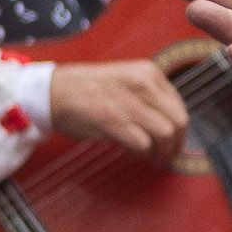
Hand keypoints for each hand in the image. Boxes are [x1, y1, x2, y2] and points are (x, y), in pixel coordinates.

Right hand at [47, 60, 191, 158]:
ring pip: (165, 134)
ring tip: (154, 158)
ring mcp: (128, 102)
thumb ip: (150, 96)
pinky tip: (137, 155)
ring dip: (162, 152)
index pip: (180, 105)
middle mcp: (142, 84)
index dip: (180, 128)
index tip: (175, 141)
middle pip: (179, 121)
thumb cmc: (87, 89)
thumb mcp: (126, 80)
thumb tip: (171, 123)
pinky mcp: (114, 121)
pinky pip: (144, 144)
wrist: (52, 92)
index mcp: (148, 72)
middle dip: (178, 144)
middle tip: (169, 155)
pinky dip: (144, 154)